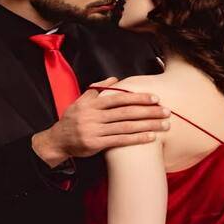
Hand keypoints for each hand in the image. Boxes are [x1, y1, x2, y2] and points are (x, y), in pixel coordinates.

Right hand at [32, 77, 170, 166]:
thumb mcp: (80, 101)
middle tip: (166, 111)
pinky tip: (151, 137)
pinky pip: (120, 141)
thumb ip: (97, 90)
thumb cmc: (72, 120)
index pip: (119, 98)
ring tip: (164, 125)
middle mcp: (94, 116)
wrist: (57, 140)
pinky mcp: (96, 144)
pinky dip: (137, 139)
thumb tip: (114, 79)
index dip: (138, 97)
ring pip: (126, 126)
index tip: (154, 98)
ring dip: (147, 125)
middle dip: (148, 111)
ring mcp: (94, 130)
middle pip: (126, 112)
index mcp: (92, 104)